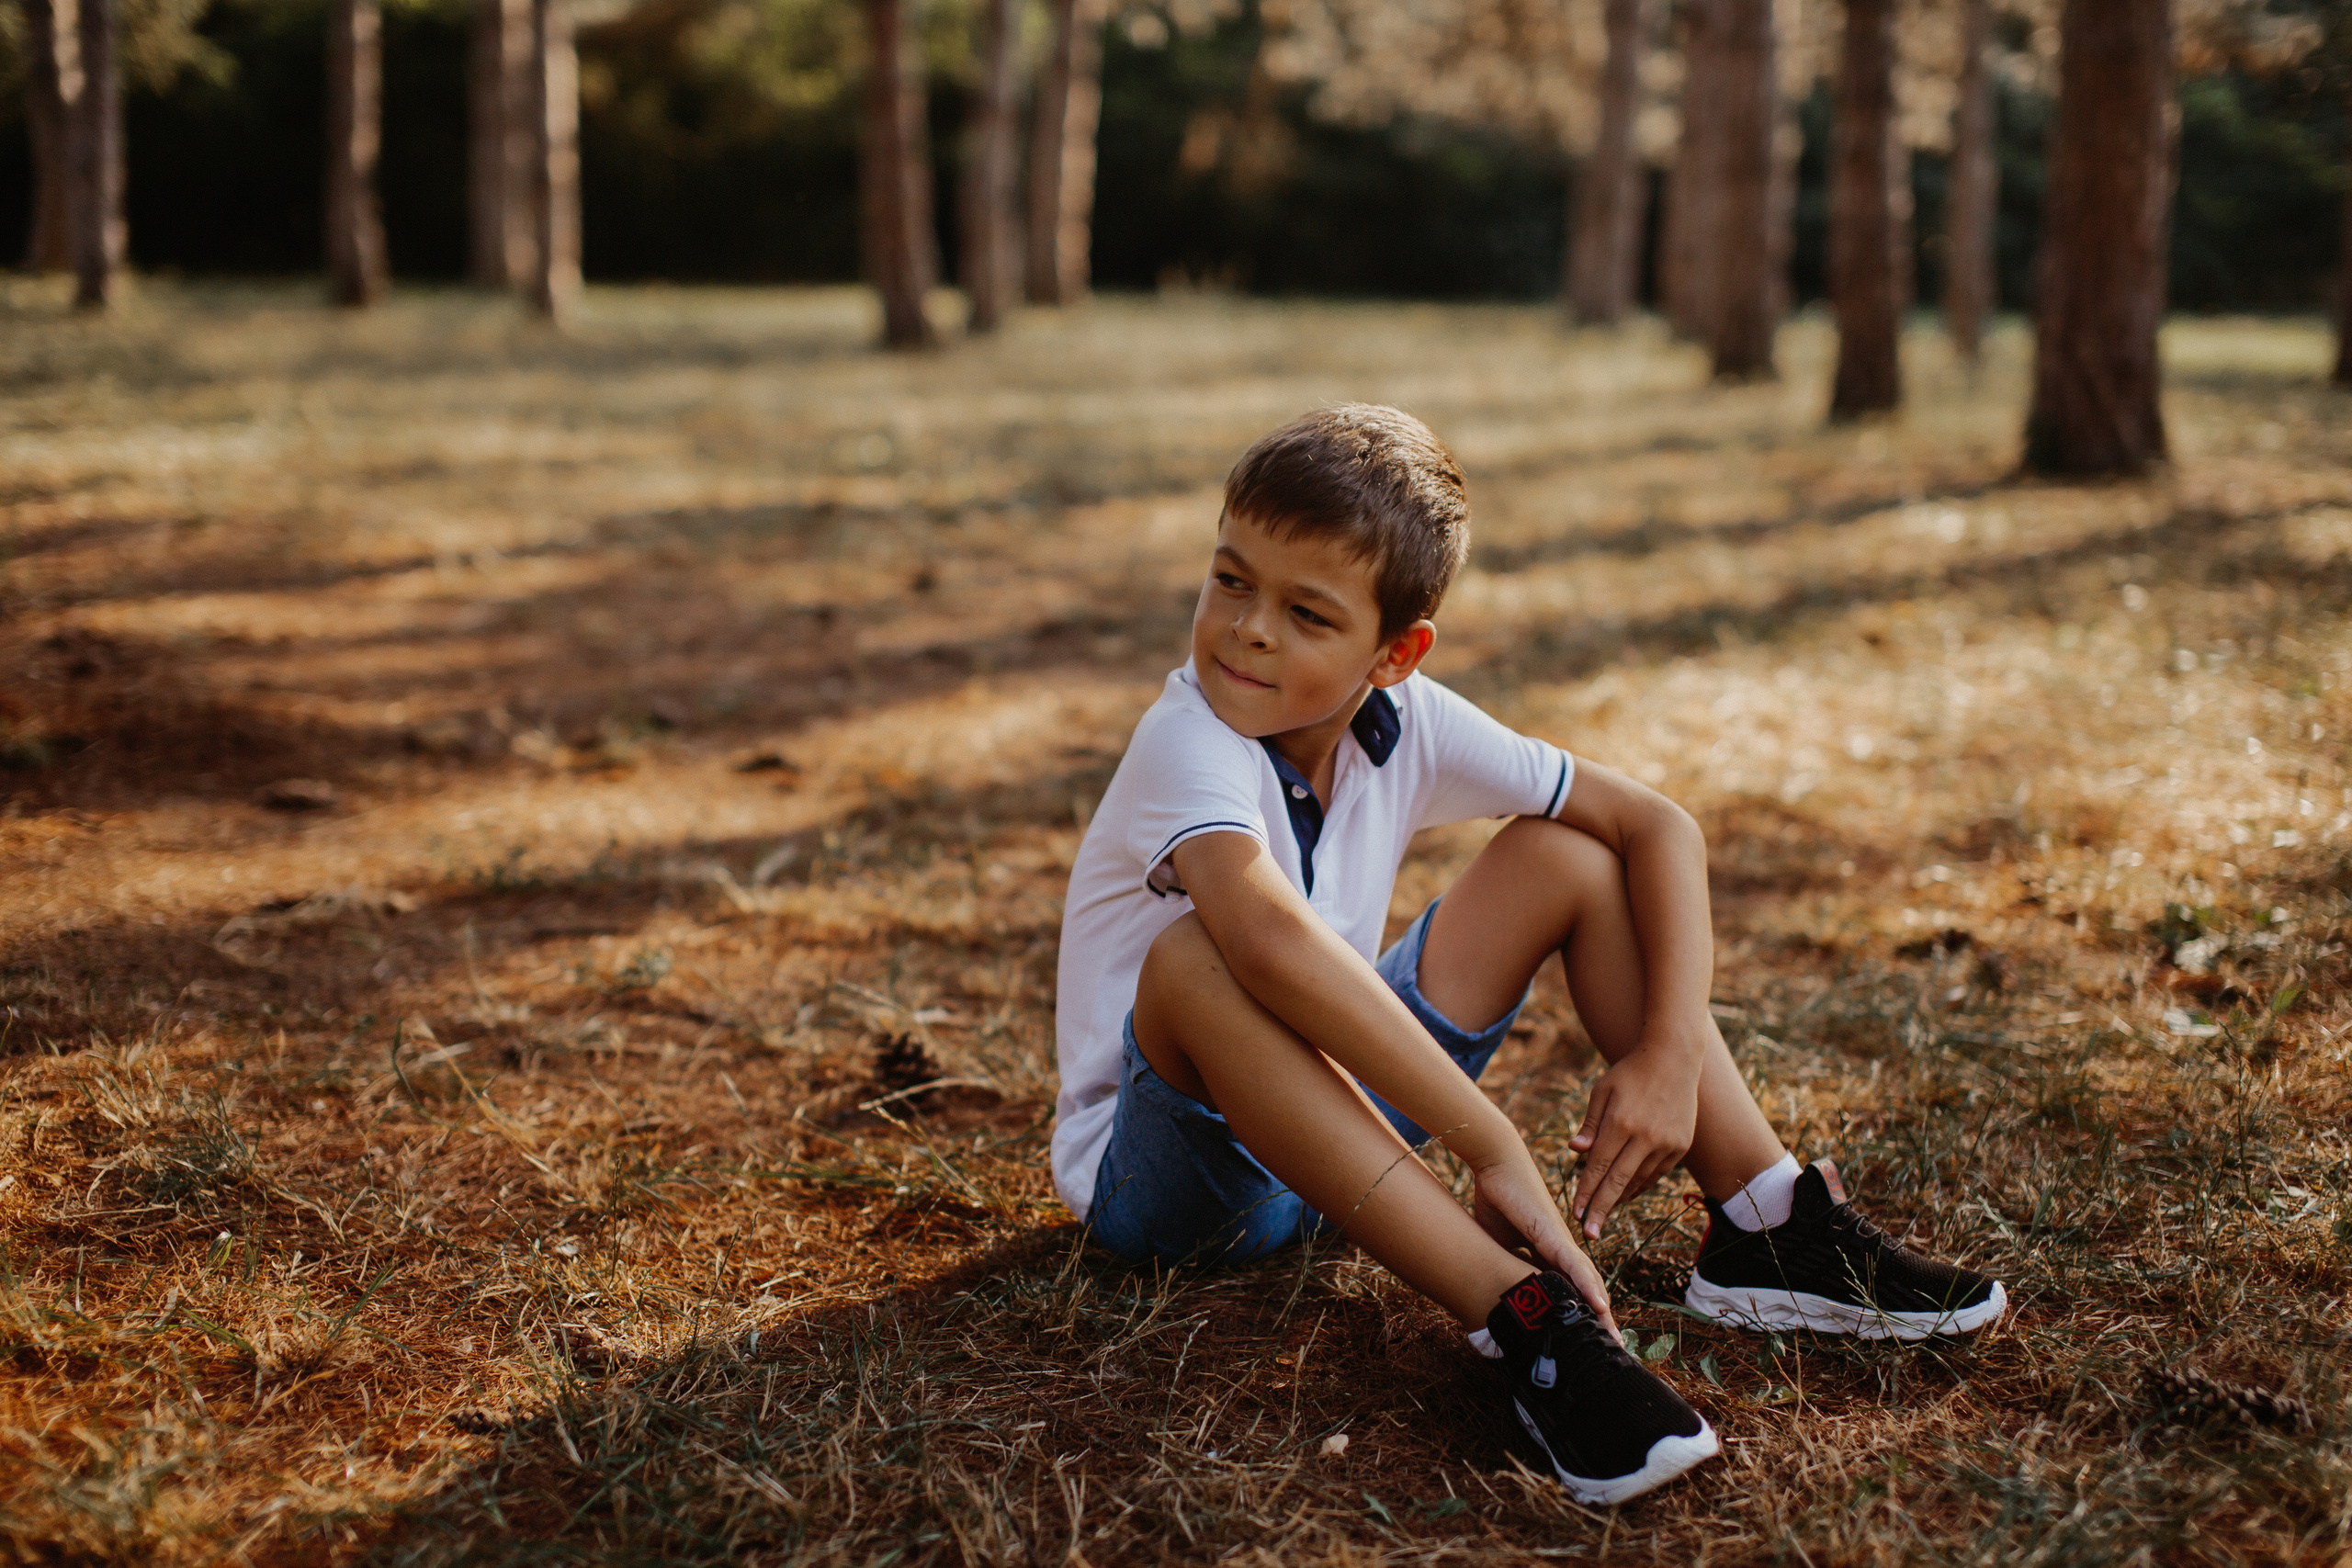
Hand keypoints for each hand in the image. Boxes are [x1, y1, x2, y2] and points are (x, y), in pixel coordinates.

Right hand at [1469, 1149, 1617, 1340]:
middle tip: (1612, 1347)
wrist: (1497, 1165)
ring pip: (1588, 1282)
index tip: (1589, 1338)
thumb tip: (1494, 1287)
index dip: (1580, 1312)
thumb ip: (1504, 1262)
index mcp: (1548, 1252)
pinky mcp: (1553, 1234)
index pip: (1570, 1289)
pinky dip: (1588, 1286)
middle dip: (1599, 1320)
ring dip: (1602, 1311)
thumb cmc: (1496, 1199)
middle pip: (1586, 1289)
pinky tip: (1601, 1307)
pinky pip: (1575, 1265)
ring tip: (1613, 1338)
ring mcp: (1560, 1241)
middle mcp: (1561, 1249)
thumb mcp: (1498, 1242)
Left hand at [1568, 1040, 1699, 1239]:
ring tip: (1603, 1214)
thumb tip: (1575, 1151)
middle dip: (1601, 1209)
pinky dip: (1640, 1186)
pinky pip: (1656, 1174)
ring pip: (1639, 1180)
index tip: (1576, 1214)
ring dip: (1620, 1199)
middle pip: (1618, 1181)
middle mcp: (1646, 1136)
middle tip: (1589, 1234)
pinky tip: (1626, 1195)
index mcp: (1621, 1122)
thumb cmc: (1630, 1073)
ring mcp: (1667, 1143)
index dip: (1586, 1192)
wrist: (1674, 1058)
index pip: (1599, 1167)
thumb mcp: (1602, 1091)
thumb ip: (1590, 1124)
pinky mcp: (1681, 1146)